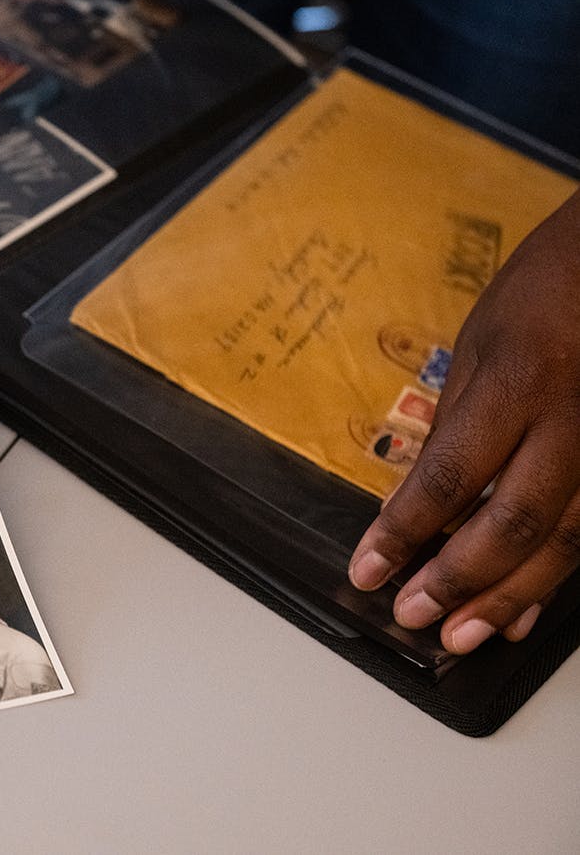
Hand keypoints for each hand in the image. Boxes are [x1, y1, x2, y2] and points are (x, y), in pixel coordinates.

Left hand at [349, 191, 579, 653]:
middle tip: (413, 616)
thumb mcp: (478, 346)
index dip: (402, 533)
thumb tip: (415, 506)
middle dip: (457, 580)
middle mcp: (574, 419)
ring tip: (462, 634)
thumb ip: (454, 427)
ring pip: (564, 542)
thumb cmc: (546, 291)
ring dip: (509, 597)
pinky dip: (554, 578)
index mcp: (517, 379)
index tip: (367, 570)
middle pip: (512, 522)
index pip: (447, 476)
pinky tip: (523, 610)